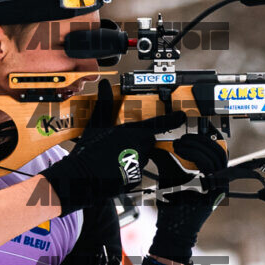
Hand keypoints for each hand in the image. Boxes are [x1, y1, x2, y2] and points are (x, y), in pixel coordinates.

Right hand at [42, 94, 184, 212]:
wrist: (82, 177)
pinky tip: (114, 166)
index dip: (173, 119)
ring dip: (133, 154)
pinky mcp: (135, 178)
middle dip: (138, 140)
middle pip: (147, 141)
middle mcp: (140, 148)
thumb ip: (105, 104)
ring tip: (113, 155)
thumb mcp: (96, 124)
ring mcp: (139, 164)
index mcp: (133, 132)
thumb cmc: (89, 151)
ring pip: (142, 156)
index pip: (159, 124)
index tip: (182, 116)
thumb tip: (105, 86)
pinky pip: (136, 171)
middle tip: (120, 142)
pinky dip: (128, 169)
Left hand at [143, 143, 226, 264]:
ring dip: (196, 148)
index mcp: (212, 176)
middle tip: (181, 140)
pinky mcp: (214, 193)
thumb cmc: (172, 204)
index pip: (217, 151)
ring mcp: (218, 188)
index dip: (203, 140)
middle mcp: (218, 181)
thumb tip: (156, 145)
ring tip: (178, 147)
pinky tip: (181, 154)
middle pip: (219, 151)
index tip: (185, 137)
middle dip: (199, 141)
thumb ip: (166, 159)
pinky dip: (196, 157)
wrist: (172, 227)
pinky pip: (210, 169)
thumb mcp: (169, 175)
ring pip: (215, 158)